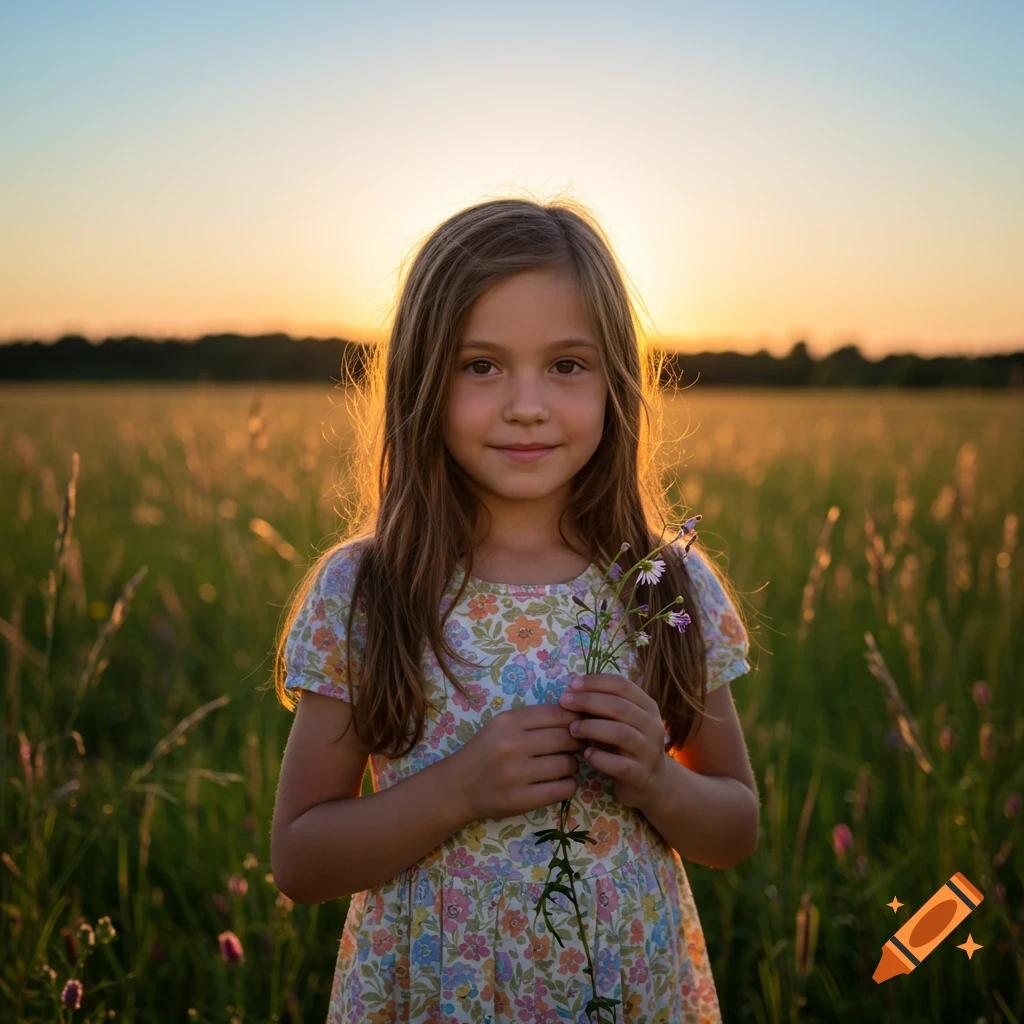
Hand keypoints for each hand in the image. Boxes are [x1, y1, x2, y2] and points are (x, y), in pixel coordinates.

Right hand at [452, 703, 585, 820]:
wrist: (458, 787)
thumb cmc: (484, 751)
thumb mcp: (501, 726)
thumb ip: (534, 719)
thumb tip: (576, 716)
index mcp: (508, 722)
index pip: (556, 713)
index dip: (574, 718)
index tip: (578, 724)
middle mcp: (512, 745)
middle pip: (565, 738)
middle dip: (576, 741)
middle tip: (576, 746)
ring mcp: (517, 774)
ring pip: (566, 764)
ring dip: (572, 764)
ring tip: (564, 765)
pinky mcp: (522, 800)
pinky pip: (562, 789)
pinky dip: (569, 784)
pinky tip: (561, 782)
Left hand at [558, 673, 668, 809]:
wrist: (652, 783)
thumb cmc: (628, 746)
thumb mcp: (620, 722)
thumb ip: (603, 708)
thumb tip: (571, 693)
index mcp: (648, 706)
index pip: (622, 684)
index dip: (595, 682)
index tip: (572, 685)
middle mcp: (653, 726)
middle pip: (620, 706)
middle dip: (588, 701)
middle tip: (564, 702)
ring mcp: (649, 751)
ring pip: (621, 733)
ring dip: (592, 728)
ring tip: (573, 729)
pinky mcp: (642, 775)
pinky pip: (619, 765)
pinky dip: (599, 758)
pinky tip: (586, 754)